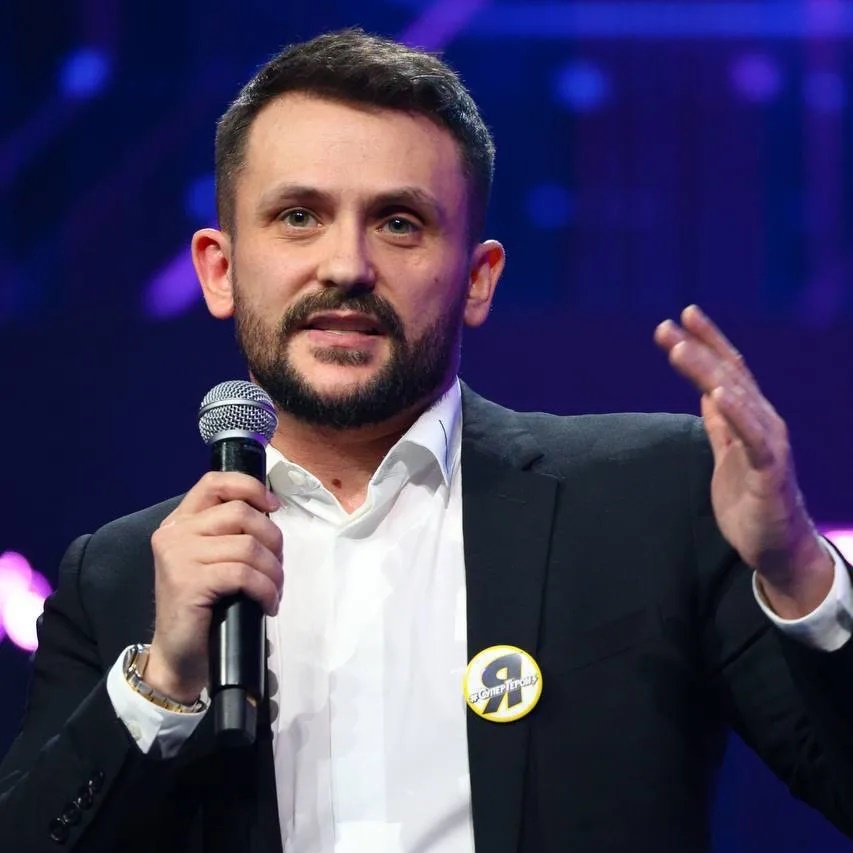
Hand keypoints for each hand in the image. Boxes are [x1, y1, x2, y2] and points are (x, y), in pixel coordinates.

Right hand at [145, 472, 282, 702]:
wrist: (179, 656)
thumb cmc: (204, 607)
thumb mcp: (212, 559)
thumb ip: (229, 532)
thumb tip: (271, 512)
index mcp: (180, 521)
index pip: (214, 482)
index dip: (250, 487)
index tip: (274, 507)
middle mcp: (174, 533)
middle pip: (241, 513)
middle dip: (273, 540)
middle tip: (276, 568)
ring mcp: (177, 556)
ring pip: (248, 546)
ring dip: (273, 571)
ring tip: (273, 591)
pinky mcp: (187, 581)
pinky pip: (244, 574)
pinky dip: (266, 589)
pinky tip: (268, 605)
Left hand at [654, 305, 831, 617]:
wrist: (777, 546)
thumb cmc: (752, 499)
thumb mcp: (729, 453)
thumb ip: (721, 423)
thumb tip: (707, 392)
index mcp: (750, 418)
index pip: (728, 370)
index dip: (707, 342)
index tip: (681, 317)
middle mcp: (763, 422)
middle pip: (728, 376)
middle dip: (696, 348)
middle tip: (665, 326)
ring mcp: (768, 444)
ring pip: (736, 398)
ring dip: (706, 371)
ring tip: (679, 348)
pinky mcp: (769, 471)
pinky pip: (751, 437)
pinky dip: (735, 413)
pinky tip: (717, 394)